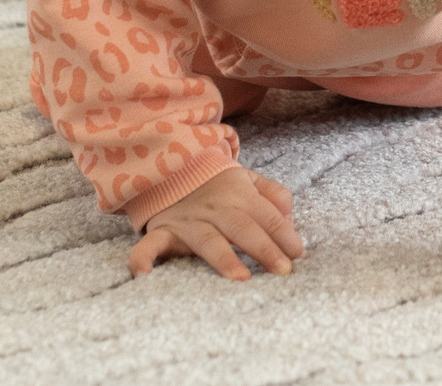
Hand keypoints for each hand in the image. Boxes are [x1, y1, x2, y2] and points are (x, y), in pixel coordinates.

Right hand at [129, 166, 306, 279]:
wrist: (171, 163)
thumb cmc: (218, 184)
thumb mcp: (249, 180)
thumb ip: (273, 195)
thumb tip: (290, 219)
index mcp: (240, 195)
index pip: (267, 215)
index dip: (284, 234)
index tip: (298, 254)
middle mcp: (215, 208)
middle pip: (242, 227)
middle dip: (264, 248)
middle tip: (282, 270)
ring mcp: (188, 221)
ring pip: (207, 240)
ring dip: (223, 258)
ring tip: (240, 277)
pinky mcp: (163, 231)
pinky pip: (150, 244)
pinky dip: (143, 258)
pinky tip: (144, 274)